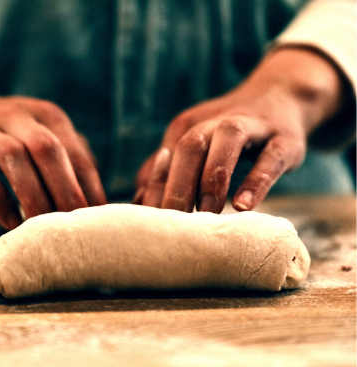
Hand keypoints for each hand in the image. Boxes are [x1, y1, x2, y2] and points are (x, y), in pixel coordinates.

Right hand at [0, 52, 106, 228]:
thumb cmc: (9, 136)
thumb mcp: (40, 135)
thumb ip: (68, 159)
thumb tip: (98, 203)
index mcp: (43, 114)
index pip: (72, 148)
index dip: (87, 183)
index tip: (96, 215)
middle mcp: (13, 115)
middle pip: (44, 147)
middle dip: (63, 188)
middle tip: (72, 221)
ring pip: (11, 156)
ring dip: (31, 194)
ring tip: (42, 224)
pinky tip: (10, 221)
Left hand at [135, 47, 345, 212]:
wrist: (280, 96)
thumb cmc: (226, 135)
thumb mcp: (194, 145)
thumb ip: (165, 170)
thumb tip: (138, 201)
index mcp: (188, 126)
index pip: (165, 158)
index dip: (155, 190)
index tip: (149, 222)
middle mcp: (215, 121)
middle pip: (189, 147)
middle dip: (178, 185)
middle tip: (173, 222)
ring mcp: (252, 126)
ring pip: (226, 141)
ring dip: (212, 178)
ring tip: (206, 212)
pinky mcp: (284, 140)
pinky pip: (270, 159)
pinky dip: (256, 182)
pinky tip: (244, 206)